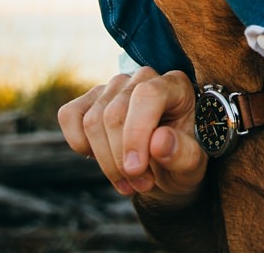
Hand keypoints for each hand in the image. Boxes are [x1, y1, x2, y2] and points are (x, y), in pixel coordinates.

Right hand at [60, 67, 206, 199]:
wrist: (165, 166)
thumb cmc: (181, 159)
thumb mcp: (193, 166)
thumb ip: (184, 154)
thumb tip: (158, 142)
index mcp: (174, 86)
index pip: (148, 96)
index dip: (136, 133)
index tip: (135, 170)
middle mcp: (142, 78)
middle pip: (114, 114)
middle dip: (121, 159)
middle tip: (141, 185)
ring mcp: (112, 86)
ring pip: (92, 122)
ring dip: (106, 162)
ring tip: (129, 182)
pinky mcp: (89, 98)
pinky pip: (70, 117)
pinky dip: (79, 144)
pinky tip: (102, 158)